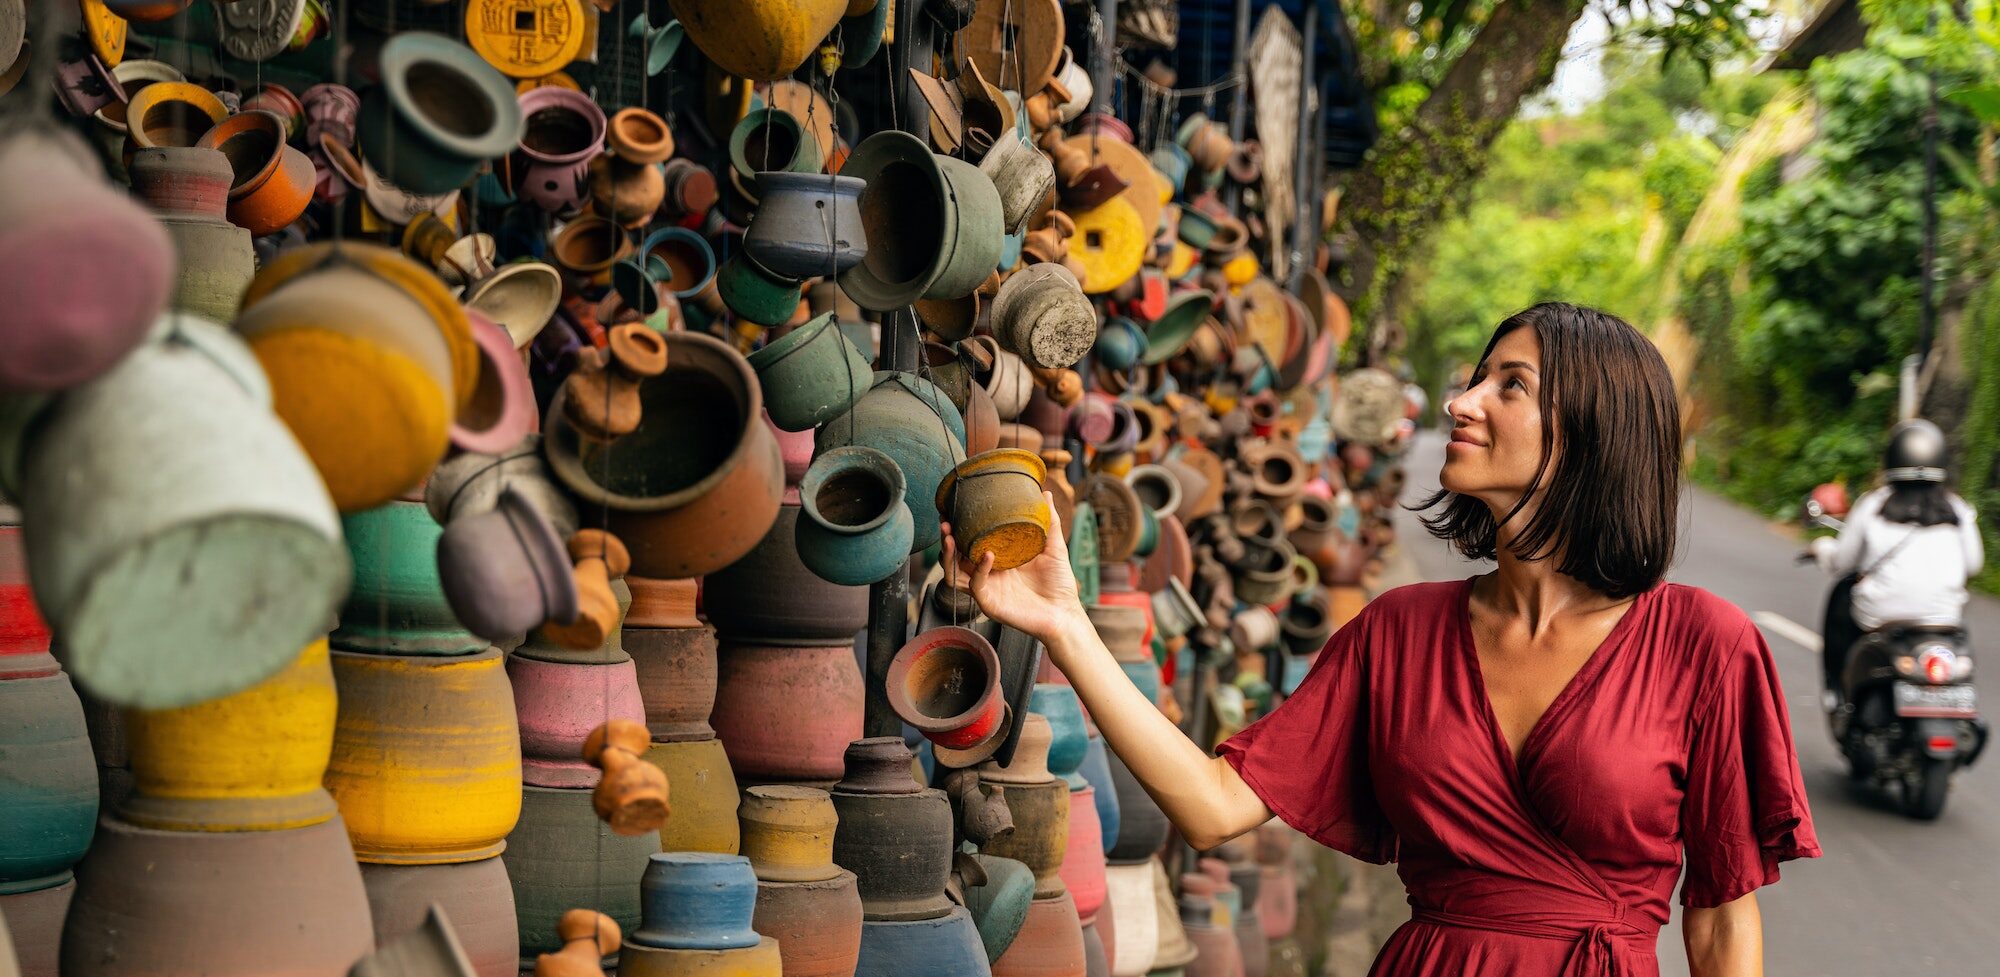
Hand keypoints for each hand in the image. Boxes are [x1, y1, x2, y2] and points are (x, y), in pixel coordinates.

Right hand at [941, 491, 1087, 644]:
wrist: (1065, 613)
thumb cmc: (1059, 584)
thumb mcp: (1053, 546)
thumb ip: (1048, 521)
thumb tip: (1045, 493)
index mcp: (997, 560)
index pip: (968, 543)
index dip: (959, 529)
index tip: (954, 511)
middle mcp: (986, 574)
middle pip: (954, 558)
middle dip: (946, 540)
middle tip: (945, 522)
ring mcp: (986, 589)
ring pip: (954, 573)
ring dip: (949, 555)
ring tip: (950, 537)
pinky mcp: (990, 603)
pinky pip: (976, 584)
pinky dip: (979, 569)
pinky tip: (988, 555)